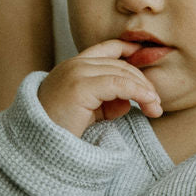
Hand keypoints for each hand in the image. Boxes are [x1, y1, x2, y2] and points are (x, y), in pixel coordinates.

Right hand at [38, 41, 162, 135]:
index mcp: (73, 67)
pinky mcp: (80, 87)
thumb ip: (107, 102)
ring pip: (122, 73)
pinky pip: (119, 85)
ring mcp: (76, 73)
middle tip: (156, 103)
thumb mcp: (88, 113)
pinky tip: (148, 103)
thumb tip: (129, 100)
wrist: (38, 146)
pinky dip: (138, 93)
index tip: (148, 61)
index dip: (130, 50)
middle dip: (143, 82)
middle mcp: (74, 65)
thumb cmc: (60, 131)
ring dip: (144, 90)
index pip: (107, 48)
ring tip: (155, 108)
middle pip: (120, 64)